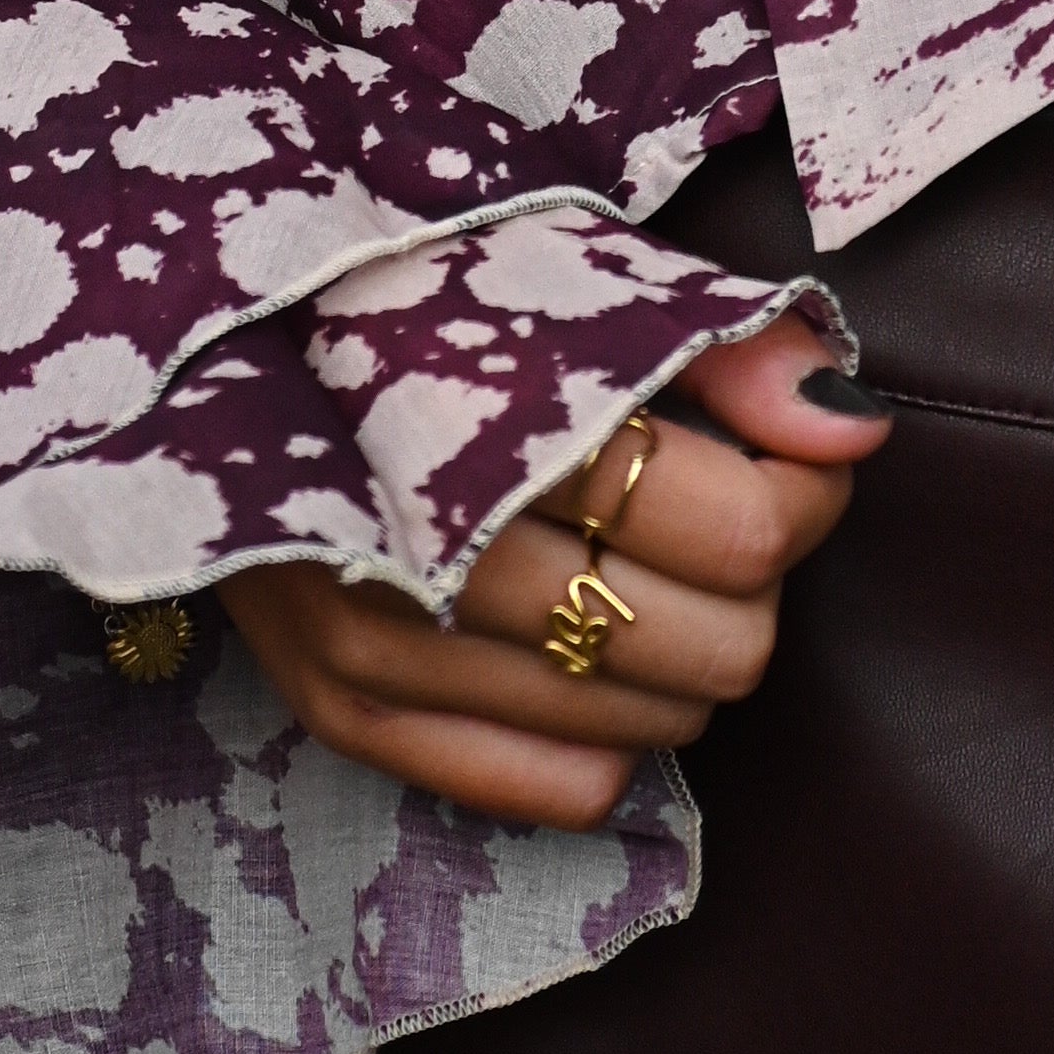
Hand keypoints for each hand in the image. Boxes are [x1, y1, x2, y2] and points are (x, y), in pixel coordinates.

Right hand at [222, 310, 888, 827]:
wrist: (203, 324)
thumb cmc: (413, 278)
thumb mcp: (563, 264)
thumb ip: (721, 340)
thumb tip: (850, 420)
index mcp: (499, 422)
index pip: (740, 529)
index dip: (803, 487)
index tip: (791, 440)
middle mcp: (437, 561)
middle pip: (715, 645)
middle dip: (753, 572)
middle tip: (717, 497)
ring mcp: (384, 652)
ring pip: (653, 724)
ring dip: (687, 646)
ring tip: (644, 556)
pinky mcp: (347, 714)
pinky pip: (563, 789)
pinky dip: (610, 727)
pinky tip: (583, 641)